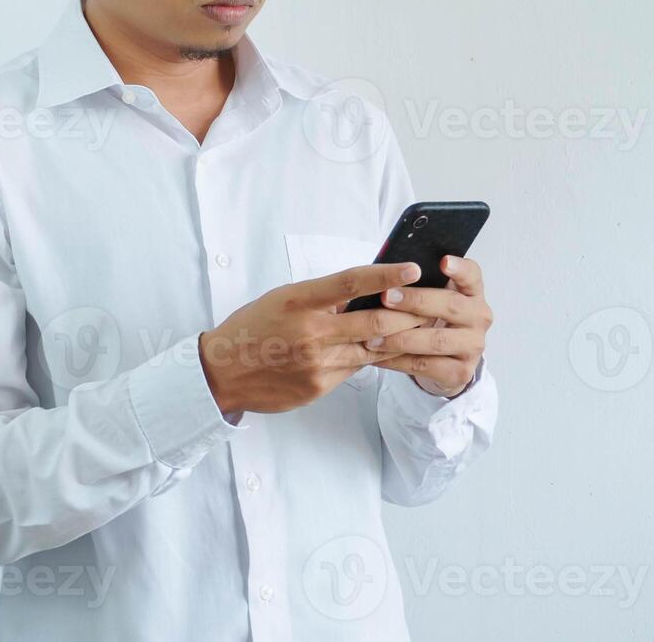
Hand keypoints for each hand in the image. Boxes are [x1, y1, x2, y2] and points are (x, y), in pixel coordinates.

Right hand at [199, 262, 432, 414]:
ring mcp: (317, 362)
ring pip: (372, 347)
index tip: (411, 268)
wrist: (223, 372)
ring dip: (398, 337)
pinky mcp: (320, 385)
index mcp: (299, 300)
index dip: (385, 274)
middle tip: (430, 304)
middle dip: (408, 313)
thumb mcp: (282, 299)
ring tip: (419, 327)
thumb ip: (321, 297)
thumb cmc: (253, 328)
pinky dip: (372, 356)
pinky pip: (356, 368)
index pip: (351, 282)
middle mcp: (311, 331)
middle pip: (374, 320)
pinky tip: (384, 349)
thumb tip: (362, 291)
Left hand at [365, 255, 491, 396]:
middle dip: (415, 301)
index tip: (443, 261)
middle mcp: (479, 317)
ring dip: (400, 337)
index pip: (472, 275)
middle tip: (386, 297)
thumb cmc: (432, 316)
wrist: (447, 358)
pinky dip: (398, 361)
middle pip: (450, 305)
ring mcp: (473, 346)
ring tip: (372, 337)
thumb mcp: (433, 296)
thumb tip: (387, 269)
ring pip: (436, 340)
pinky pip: (425, 365)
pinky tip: (378, 357)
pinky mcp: (461, 371)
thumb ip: (420, 282)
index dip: (459, 268)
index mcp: (472, 292)